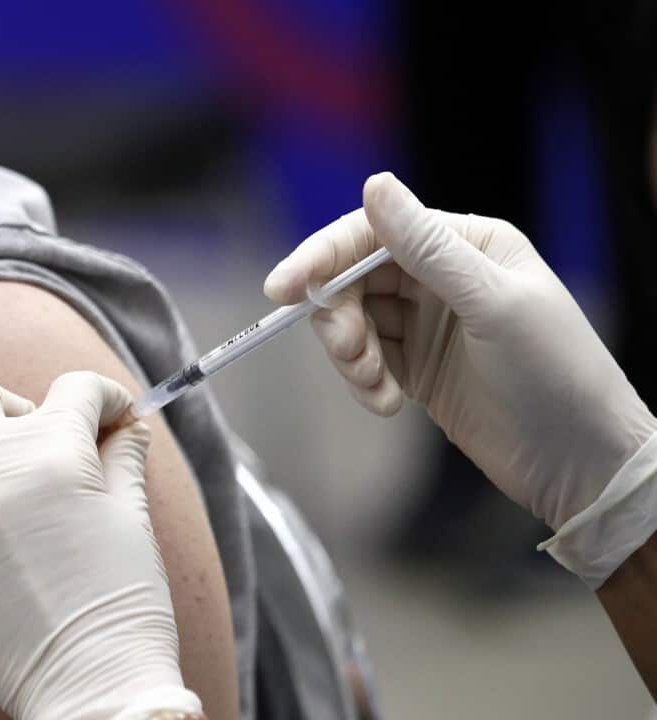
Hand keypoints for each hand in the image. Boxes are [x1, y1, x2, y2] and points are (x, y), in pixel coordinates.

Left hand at [0, 371, 202, 719]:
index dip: (103, 397)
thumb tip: (126, 425)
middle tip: (52, 443)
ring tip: (51, 535)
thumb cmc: (127, 605)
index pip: (71, 389)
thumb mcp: (134, 520)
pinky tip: (26, 579)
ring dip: (9, 484)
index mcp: (51, 458)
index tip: (115, 419)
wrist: (95, 693)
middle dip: (14, 407)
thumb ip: (123, 457)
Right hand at [263, 172, 656, 535]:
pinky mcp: (416, 366)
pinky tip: (391, 404)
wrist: (579, 462)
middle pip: (352, 279)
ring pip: (352, 322)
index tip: (282, 289)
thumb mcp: (491, 303)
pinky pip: (365, 360)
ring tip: (379, 390)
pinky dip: (364, 381)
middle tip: (349, 355)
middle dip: (339, 318)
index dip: (321, 257)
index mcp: (466, 245)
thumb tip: (374, 184)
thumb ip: (427, 248)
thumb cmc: (554, 373)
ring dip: (351, 356)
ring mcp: (426, 323)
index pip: (373, 234)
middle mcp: (441, 276)